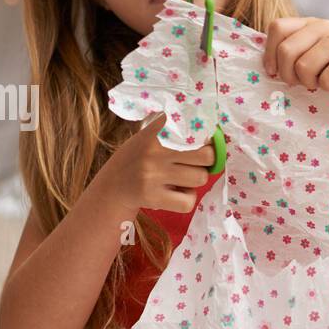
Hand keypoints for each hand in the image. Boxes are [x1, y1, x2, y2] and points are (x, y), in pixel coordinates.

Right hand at [98, 112, 217, 214]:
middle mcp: (154, 151)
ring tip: (181, 179)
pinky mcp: (153, 197)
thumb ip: (176, 130)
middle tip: (196, 163)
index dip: (207, 136)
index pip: (194, 128)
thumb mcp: (150, 135)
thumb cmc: (139, 158)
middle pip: (206, 155)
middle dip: (207, 161)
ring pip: (200, 178)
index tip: (206, 140)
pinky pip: (189, 201)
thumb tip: (216, 133)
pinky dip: (187, 199)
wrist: (112, 186)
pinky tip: (175, 194)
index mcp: (156, 131)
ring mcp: (153, 175)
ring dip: (195, 180)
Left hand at [261, 17, 328, 90]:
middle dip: (289, 74)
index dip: (270, 53)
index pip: (277, 28)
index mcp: (311, 24)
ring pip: (304, 67)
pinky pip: (325, 80)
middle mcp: (325, 26)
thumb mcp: (314, 57)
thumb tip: (266, 66)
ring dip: (311, 84)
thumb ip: (293, 53)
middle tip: (301, 83)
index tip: (274, 72)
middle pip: (287, 50)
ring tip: (323, 82)